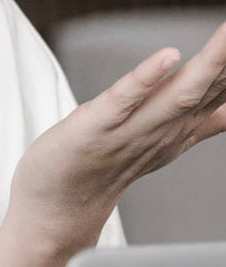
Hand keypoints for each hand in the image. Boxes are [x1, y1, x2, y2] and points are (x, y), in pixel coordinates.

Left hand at [1, 20, 225, 266]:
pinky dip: (146, 78)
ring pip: (177, 94)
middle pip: (208, 88)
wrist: (56, 210)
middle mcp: (162, 129)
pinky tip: (169, 56)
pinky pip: (123, 101)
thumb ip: (199, 122)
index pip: (220, 90)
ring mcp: (130, 130)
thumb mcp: (161, 141)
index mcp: (178, 127)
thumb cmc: (105, 167)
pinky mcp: (94, 129)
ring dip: (208, 65)